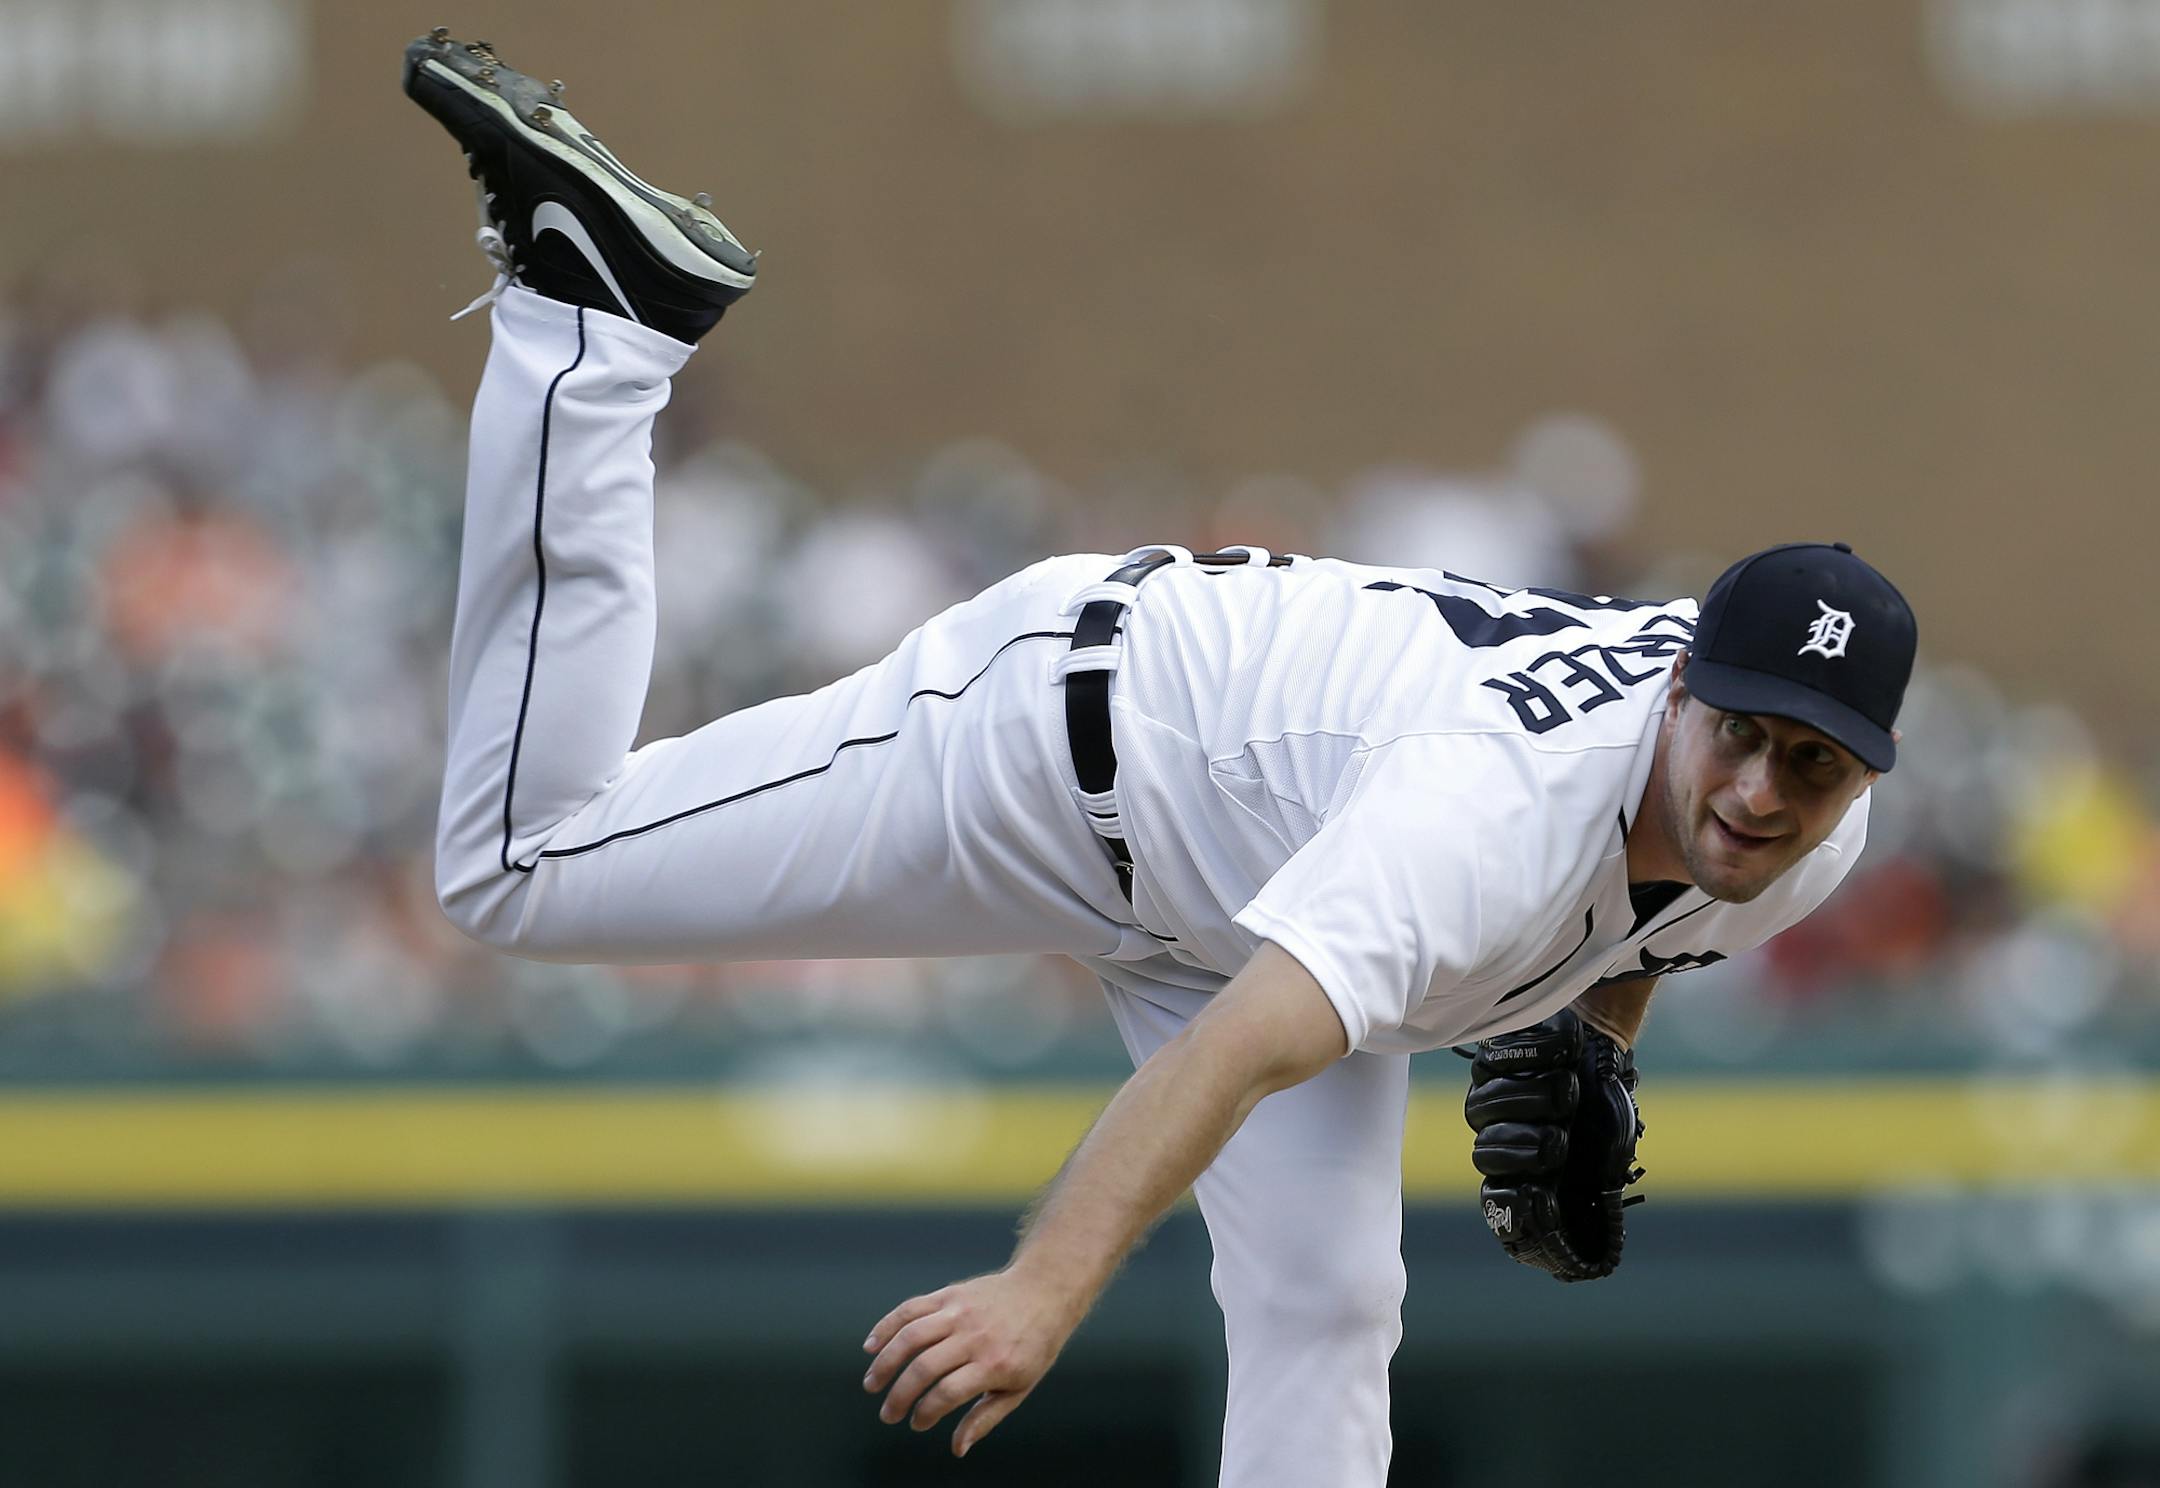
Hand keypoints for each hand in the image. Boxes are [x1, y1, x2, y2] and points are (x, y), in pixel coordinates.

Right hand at [861, 1265, 1080, 1456]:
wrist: (1044, 1291)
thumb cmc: (1033, 1345)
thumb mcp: (1019, 1387)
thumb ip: (985, 1418)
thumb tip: (957, 1449)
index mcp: (993, 1364)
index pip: (947, 1393)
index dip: (926, 1413)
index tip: (917, 1424)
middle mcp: (974, 1336)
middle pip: (924, 1368)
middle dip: (899, 1396)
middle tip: (888, 1415)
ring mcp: (959, 1311)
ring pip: (910, 1336)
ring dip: (884, 1363)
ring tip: (872, 1385)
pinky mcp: (949, 1294)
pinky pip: (910, 1309)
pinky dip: (887, 1326)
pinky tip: (871, 1346)